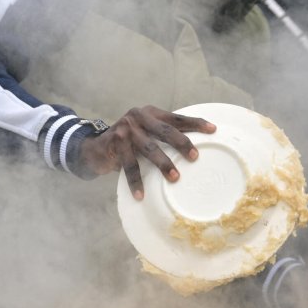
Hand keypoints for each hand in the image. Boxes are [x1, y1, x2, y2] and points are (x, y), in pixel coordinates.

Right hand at [79, 105, 215, 198]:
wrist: (94, 148)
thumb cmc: (128, 143)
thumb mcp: (145, 134)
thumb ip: (162, 136)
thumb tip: (194, 152)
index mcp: (151, 113)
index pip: (176, 118)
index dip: (195, 123)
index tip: (213, 130)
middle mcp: (138, 117)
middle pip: (165, 130)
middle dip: (181, 143)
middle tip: (195, 156)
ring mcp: (126, 130)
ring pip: (149, 148)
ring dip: (163, 163)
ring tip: (175, 177)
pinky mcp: (114, 143)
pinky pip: (129, 165)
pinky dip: (135, 181)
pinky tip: (141, 194)